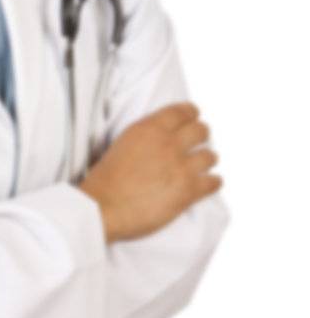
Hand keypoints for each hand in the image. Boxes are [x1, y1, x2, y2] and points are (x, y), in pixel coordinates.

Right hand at [78, 102, 221, 243]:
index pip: (182, 111)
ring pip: (210, 156)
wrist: (102, 206)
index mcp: (148, 129)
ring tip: (201, 166)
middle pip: (201, 130)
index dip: (191, 114)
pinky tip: (207, 184)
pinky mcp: (189, 191)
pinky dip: (212, 183)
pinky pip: (214, 182)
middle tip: (197, 143)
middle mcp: (168, 144)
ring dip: (206, 161)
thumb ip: (144, 137)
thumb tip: (157, 140)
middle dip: (200, 136)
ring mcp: (181, 167)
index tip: (192, 117)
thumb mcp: (121, 143)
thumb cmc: (104, 179)